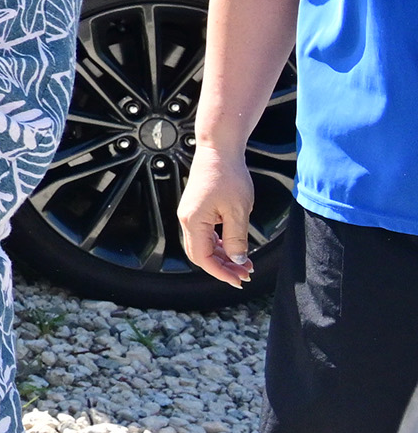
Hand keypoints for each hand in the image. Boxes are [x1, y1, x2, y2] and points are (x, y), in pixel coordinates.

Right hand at [177, 147, 260, 287]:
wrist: (218, 151)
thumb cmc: (228, 176)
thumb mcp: (238, 211)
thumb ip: (237, 239)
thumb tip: (237, 260)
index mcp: (193, 221)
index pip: (203, 258)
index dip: (221, 273)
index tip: (239, 281)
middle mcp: (187, 220)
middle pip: (200, 255)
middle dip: (223, 268)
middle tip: (245, 275)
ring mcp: (190, 215)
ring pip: (203, 246)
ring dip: (222, 257)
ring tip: (245, 263)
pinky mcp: (196, 210)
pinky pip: (205, 235)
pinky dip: (219, 245)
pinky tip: (234, 247)